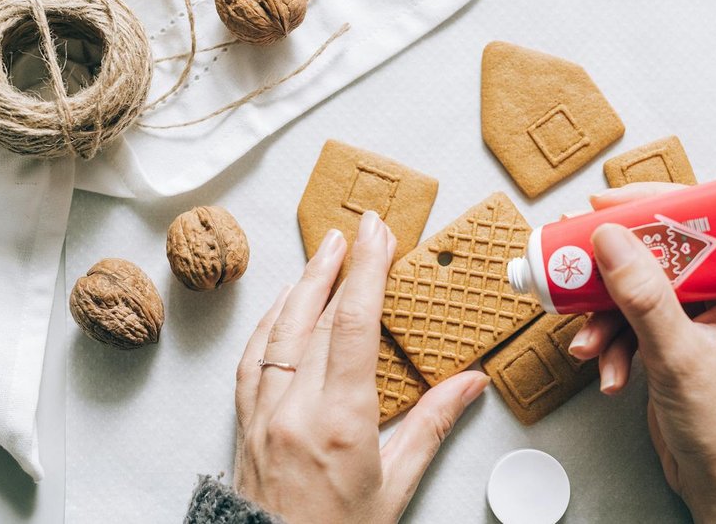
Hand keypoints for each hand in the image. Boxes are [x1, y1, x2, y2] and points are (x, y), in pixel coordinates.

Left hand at [233, 211, 489, 523]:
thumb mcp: (396, 486)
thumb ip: (431, 426)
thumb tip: (470, 384)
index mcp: (342, 421)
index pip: (354, 324)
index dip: (367, 270)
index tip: (378, 234)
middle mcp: (296, 409)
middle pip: (317, 317)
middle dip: (341, 266)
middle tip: (359, 228)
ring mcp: (263, 414)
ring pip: (280, 331)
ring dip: (304, 284)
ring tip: (324, 251)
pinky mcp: (245, 424)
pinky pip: (252, 359)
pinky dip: (269, 324)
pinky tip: (283, 306)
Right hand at [569, 183, 715, 522]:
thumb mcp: (678, 354)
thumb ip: (643, 295)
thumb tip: (610, 238)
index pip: (700, 219)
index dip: (648, 206)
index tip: (602, 206)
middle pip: (659, 254)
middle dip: (612, 271)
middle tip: (571, 262)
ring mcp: (699, 320)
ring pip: (638, 293)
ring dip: (606, 319)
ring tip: (587, 346)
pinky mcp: (676, 344)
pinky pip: (634, 326)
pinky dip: (614, 346)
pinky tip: (609, 375)